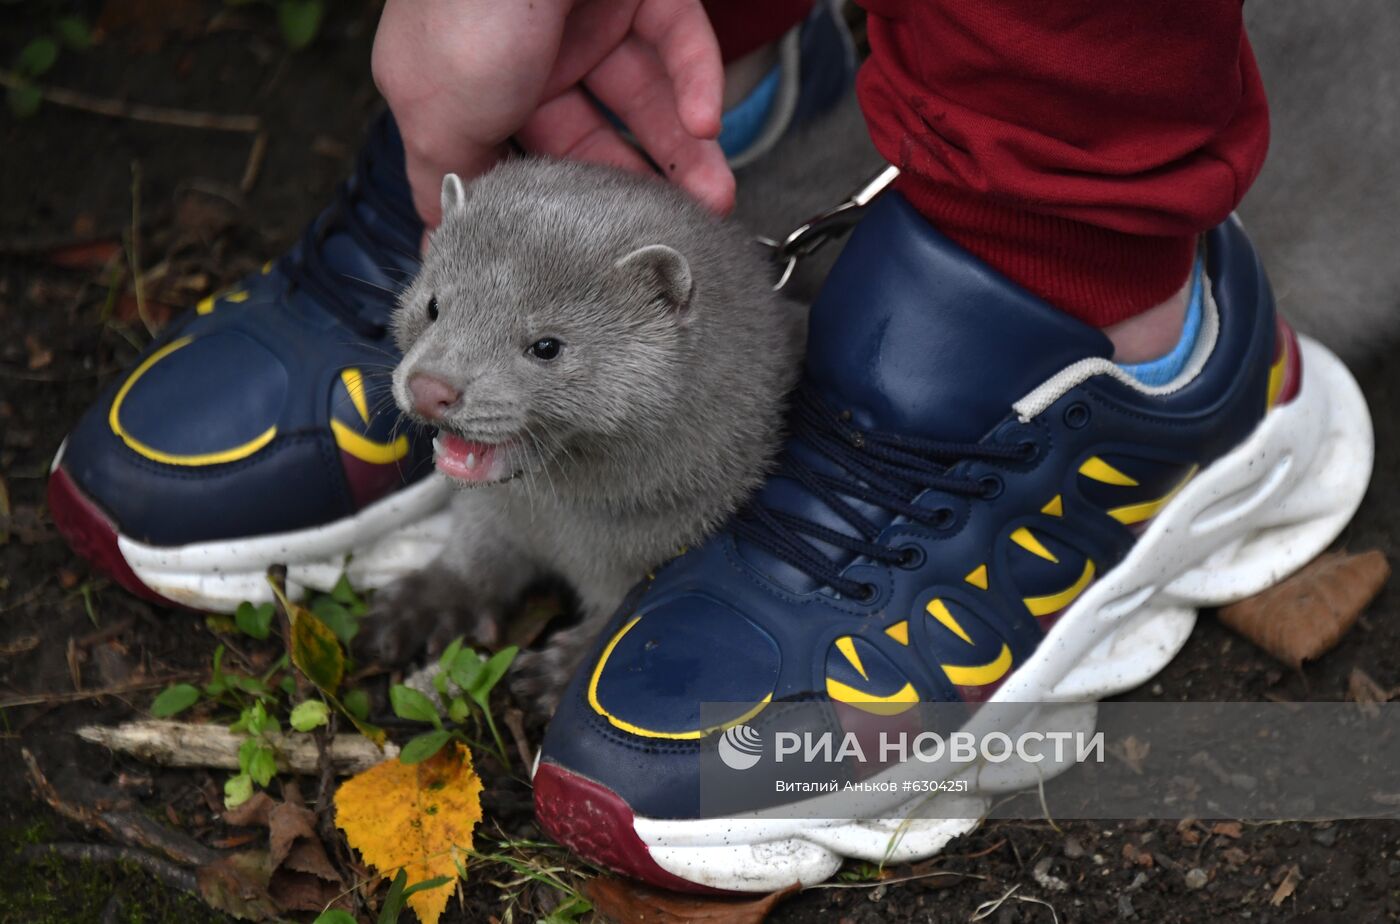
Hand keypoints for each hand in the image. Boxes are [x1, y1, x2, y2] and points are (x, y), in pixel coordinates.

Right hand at [372, 0, 734, 227]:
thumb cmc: (464, 11)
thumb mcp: (437, 116)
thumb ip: (446, 182)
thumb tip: (441, 247)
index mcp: (473, 89)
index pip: (520, 164)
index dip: (556, 211)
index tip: (590, 260)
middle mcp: (532, 57)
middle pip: (594, 141)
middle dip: (636, 190)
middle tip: (669, 233)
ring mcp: (588, 20)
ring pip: (645, 99)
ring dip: (684, 152)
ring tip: (713, 198)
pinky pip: (678, 41)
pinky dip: (696, 82)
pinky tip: (706, 125)